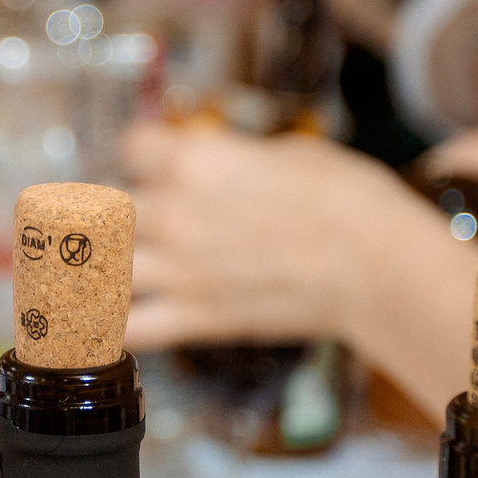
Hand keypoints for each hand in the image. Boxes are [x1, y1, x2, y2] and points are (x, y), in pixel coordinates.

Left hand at [123, 121, 433, 350]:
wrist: (379, 266)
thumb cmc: (349, 201)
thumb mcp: (289, 152)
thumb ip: (235, 159)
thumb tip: (221, 164)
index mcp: (195, 160)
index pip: (130, 146)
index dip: (139, 154)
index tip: (150, 162)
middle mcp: (174, 212)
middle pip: (106, 206)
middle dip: (114, 212)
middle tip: (126, 220)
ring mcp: (180, 268)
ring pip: (98, 267)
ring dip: (97, 267)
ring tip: (99, 269)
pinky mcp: (197, 317)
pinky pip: (128, 330)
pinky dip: (108, 330)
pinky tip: (100, 325)